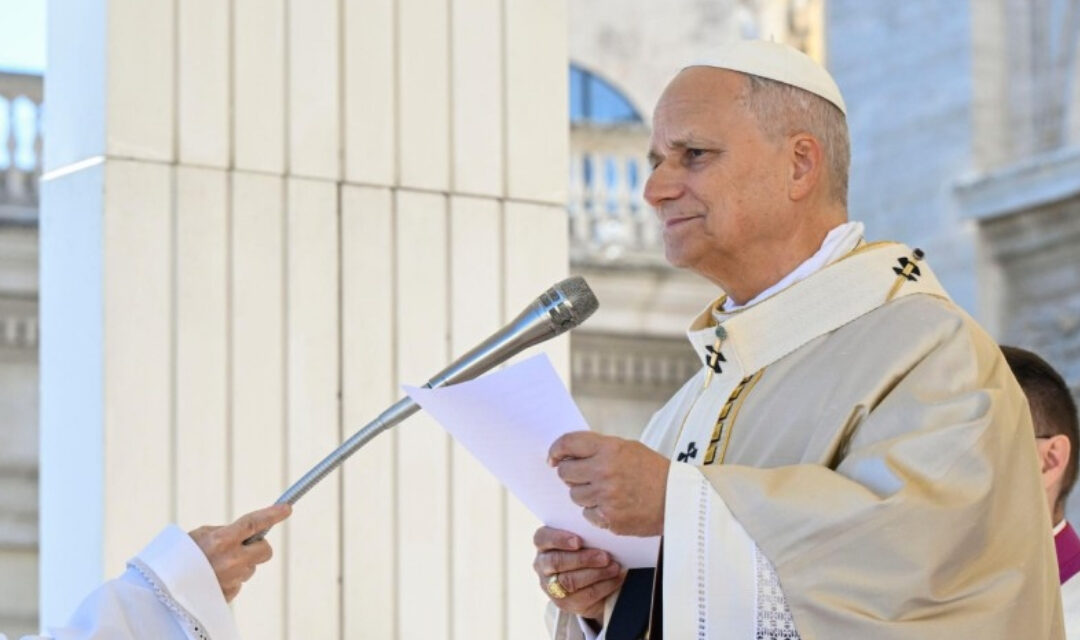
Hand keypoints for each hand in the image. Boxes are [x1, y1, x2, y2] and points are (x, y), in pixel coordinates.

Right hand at [189, 503, 291, 601]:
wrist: (162, 588)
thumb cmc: (180, 557)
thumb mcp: (201, 535)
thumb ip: (225, 532)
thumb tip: (246, 533)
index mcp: (221, 540)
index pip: (254, 523)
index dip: (272, 514)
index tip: (287, 508)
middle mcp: (231, 560)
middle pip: (265, 550)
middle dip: (258, 547)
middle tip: (244, 545)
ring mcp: (232, 579)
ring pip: (251, 567)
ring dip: (241, 564)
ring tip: (217, 564)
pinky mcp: (229, 594)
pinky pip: (239, 583)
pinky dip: (231, 579)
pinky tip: (213, 578)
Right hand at [533, 526, 624, 621]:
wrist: (590, 579)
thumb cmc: (586, 549)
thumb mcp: (584, 538)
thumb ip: (587, 533)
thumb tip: (603, 526)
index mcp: (543, 544)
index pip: (542, 538)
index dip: (559, 539)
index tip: (578, 541)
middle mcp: (542, 565)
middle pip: (556, 561)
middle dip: (583, 559)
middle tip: (605, 556)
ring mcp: (550, 586)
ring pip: (569, 581)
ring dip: (596, 573)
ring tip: (614, 567)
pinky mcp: (564, 603)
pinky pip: (584, 595)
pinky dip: (604, 586)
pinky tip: (616, 578)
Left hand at [549, 431, 669, 535]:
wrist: (678, 500)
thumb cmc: (653, 472)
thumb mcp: (629, 449)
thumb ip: (599, 448)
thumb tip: (568, 454)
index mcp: (609, 448)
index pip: (568, 443)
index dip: (556, 450)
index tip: (553, 457)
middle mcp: (605, 471)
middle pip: (565, 473)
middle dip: (570, 475)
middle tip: (582, 476)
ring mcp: (606, 496)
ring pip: (574, 496)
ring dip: (584, 494)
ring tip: (604, 491)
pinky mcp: (609, 518)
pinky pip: (587, 514)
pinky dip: (596, 512)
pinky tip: (613, 506)